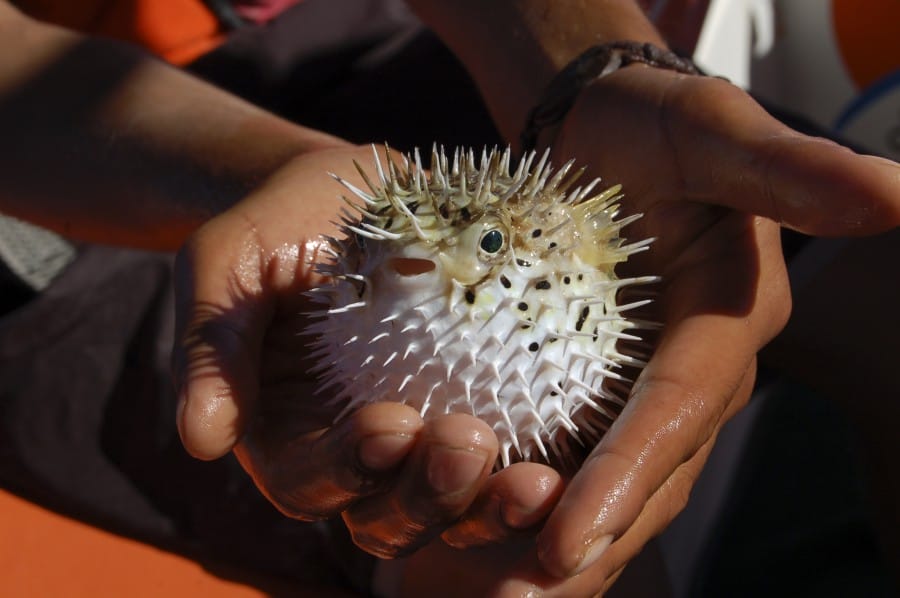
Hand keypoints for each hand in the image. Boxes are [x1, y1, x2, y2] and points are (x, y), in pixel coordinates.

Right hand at [172, 144, 564, 558]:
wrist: (352, 190)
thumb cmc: (279, 223)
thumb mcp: (226, 264)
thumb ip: (212, 346)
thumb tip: (199, 441)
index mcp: (291, 436)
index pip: (311, 480)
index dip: (349, 467)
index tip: (388, 423)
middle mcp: (360, 454)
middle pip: (392, 513)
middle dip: (432, 495)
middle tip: (468, 444)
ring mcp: (427, 434)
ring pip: (459, 504)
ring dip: (495, 503)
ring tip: (538, 478)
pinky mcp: (484, 403)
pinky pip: (515, 447)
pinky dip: (545, 462)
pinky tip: (576, 453)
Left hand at [520, 65, 899, 587]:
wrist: (604, 129)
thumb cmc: (658, 125)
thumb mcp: (713, 132)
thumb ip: (786, 168)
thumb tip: (894, 196)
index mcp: (727, 325)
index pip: (677, 411)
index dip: (628, 474)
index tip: (567, 535)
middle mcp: (689, 374)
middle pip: (645, 474)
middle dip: (587, 540)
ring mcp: (636, 387)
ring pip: (606, 481)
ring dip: (549, 541)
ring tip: (494, 594)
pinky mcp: (589, 383)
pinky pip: (564, 451)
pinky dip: (524, 496)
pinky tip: (469, 532)